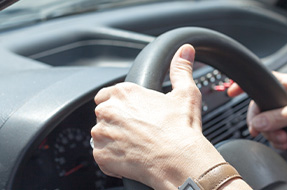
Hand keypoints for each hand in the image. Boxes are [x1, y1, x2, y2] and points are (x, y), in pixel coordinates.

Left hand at [91, 44, 225, 188]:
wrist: (179, 161)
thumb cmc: (182, 129)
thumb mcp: (185, 93)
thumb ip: (181, 69)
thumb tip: (185, 50)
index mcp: (124, 92)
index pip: (107, 94)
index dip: (121, 104)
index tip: (134, 113)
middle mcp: (108, 110)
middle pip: (104, 114)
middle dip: (118, 122)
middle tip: (140, 130)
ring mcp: (102, 134)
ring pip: (102, 135)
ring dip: (115, 140)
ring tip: (138, 145)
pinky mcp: (101, 156)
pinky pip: (102, 156)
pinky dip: (114, 159)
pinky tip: (133, 158)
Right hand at [227, 72, 286, 152]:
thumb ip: (278, 117)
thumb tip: (258, 121)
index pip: (262, 80)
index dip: (246, 85)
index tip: (232, 92)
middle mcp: (285, 97)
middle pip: (259, 107)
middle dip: (262, 122)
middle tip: (263, 130)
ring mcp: (285, 112)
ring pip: (264, 122)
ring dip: (271, 134)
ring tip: (284, 138)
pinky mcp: (286, 126)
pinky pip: (271, 133)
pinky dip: (276, 140)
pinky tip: (286, 142)